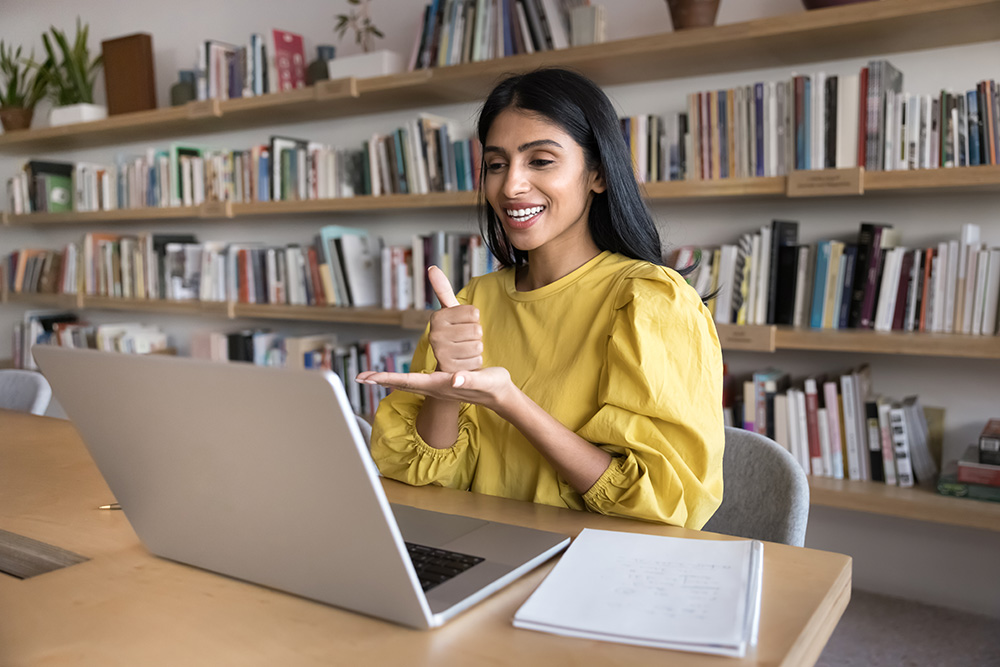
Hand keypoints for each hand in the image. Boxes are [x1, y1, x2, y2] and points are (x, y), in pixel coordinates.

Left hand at [356, 367, 514, 414]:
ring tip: (371, 378)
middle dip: (381, 381)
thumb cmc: (493, 387)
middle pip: (402, 384)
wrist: (500, 396)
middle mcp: (434, 387)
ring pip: (407, 384)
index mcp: (440, 385)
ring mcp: (437, 387)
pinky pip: (415, 382)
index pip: (407, 381)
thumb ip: (470, 378)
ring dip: (388, 380)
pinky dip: (401, 380)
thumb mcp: (484, 380)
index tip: (369, 377)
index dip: (387, 378)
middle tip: (359, 377)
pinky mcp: (441, 384)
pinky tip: (396, 379)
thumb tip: (454, 378)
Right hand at [426, 266, 482, 372]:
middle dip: (476, 334)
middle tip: (465, 339)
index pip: (473, 313)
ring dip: (476, 348)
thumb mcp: (449, 312)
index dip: (474, 319)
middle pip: (476, 330)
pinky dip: (475, 361)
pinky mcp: (449, 368)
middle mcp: (434, 334)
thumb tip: (431, 267)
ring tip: (464, 349)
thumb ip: (442, 289)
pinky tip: (465, 361)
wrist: (449, 363)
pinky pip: (477, 360)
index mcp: (437, 317)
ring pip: (477, 345)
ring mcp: (440, 352)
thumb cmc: (453, 332)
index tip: (463, 324)